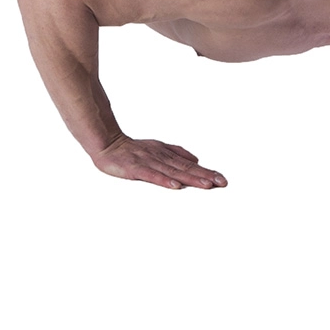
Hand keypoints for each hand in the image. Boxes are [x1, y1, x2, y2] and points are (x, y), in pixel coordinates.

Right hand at [92, 135, 227, 189]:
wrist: (107, 143)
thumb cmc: (131, 149)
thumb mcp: (157, 148)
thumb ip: (176, 152)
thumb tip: (196, 159)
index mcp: (166, 154)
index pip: (189, 165)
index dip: (206, 172)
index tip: (222, 179)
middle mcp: (160, 157)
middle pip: (185, 169)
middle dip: (204, 176)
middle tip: (222, 182)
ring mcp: (148, 162)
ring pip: (173, 172)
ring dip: (190, 179)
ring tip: (206, 185)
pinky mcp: (135, 168)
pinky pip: (151, 175)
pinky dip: (164, 180)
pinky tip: (176, 186)